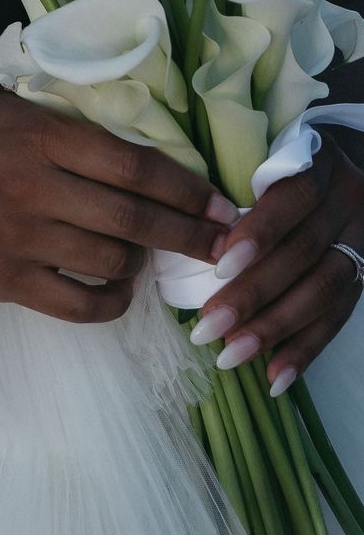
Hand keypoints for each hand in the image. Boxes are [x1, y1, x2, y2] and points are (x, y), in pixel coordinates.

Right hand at [0, 85, 234, 322]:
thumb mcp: (22, 106)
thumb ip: (82, 128)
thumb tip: (164, 164)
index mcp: (43, 134)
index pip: (136, 167)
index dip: (189, 191)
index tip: (223, 206)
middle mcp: (32, 186)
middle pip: (133, 219)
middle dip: (190, 236)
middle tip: (226, 246)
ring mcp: (16, 238)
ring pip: (111, 263)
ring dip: (144, 263)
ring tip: (148, 256)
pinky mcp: (2, 281)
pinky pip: (77, 306)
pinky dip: (111, 302)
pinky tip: (119, 288)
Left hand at [196, 140, 363, 388]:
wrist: (353, 168)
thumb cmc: (287, 165)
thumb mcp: (271, 156)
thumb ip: (242, 186)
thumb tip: (188, 231)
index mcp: (320, 166)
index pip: (292, 200)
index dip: (259, 234)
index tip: (218, 266)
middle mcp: (348, 204)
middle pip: (303, 255)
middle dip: (253, 295)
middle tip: (207, 327)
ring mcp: (362, 243)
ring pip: (323, 292)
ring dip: (274, 329)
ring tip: (230, 355)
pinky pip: (338, 319)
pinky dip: (305, 351)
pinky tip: (274, 378)